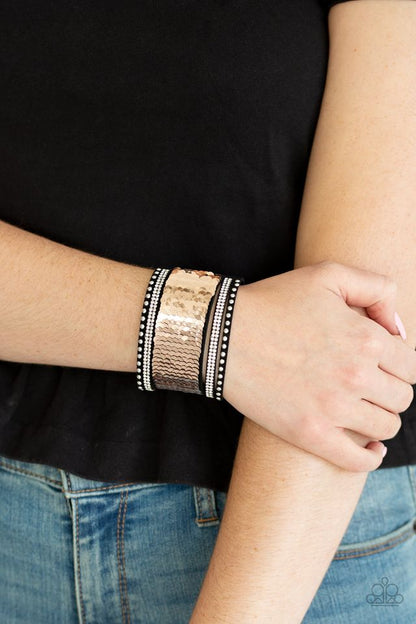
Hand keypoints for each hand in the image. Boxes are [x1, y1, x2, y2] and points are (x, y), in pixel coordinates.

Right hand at [223, 261, 415, 471]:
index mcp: (367, 338)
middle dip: (390, 390)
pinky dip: (370, 458)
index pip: (411, 366)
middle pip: (402, 398)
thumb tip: (399, 329)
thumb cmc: (273, 302)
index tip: (378, 363)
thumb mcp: (327, 274)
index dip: (397, 364)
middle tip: (367, 384)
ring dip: (380, 418)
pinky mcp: (310, 434)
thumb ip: (377, 288)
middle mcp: (356, 375)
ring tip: (362, 408)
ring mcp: (333, 409)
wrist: (222, 335)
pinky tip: (369, 448)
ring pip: (386, 427)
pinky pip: (358, 460)